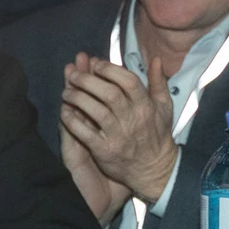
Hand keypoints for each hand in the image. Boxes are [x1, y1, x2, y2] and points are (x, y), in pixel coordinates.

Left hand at [59, 53, 178, 203]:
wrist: (154, 169)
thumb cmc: (157, 134)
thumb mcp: (164, 107)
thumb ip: (158, 82)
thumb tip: (156, 59)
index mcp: (146, 106)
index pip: (128, 81)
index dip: (110, 69)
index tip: (96, 63)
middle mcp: (132, 119)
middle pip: (109, 93)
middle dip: (88, 80)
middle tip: (74, 75)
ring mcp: (118, 136)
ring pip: (96, 111)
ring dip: (78, 98)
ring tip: (66, 91)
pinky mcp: (105, 151)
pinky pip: (85, 133)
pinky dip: (73, 121)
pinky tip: (64, 112)